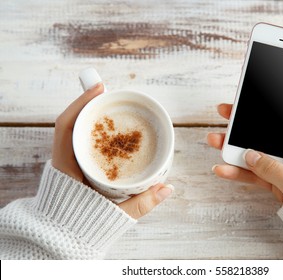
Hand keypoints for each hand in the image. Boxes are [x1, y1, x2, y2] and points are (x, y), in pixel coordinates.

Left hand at [52, 83, 171, 218]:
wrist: (63, 240)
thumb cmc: (83, 226)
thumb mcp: (115, 214)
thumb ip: (142, 203)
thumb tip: (168, 188)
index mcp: (66, 167)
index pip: (66, 126)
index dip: (82, 103)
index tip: (99, 87)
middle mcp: (64, 160)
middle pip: (73, 122)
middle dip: (91, 104)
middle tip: (112, 94)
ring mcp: (67, 162)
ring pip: (76, 130)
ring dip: (93, 115)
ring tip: (113, 106)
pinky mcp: (74, 166)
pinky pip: (81, 140)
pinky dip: (94, 129)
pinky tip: (109, 127)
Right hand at [207, 85, 282, 202]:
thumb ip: (273, 170)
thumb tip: (249, 156)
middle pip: (273, 126)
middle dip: (248, 118)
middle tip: (229, 110)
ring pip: (257, 149)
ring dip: (235, 145)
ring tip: (215, 139)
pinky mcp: (276, 179)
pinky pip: (254, 172)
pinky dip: (238, 172)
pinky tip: (222, 168)